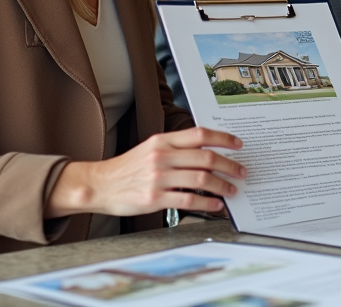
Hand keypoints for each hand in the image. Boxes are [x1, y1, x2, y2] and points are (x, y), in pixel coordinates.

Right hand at [46, 126, 244, 217]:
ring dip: (222, 185)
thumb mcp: (150, 148)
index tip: (238, 144)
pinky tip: (216, 205)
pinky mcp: (154, 199)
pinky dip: (207, 203)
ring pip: (201, 179)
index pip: (200, 134)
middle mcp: (162, 156)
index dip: (223, 138)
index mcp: (162, 141)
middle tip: (241, 172)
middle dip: (229, 165)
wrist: (100, 185)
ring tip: (232, 190)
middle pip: (206, 157)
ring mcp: (158, 178)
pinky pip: (188, 200)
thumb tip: (206, 150)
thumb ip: (175, 147)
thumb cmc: (128, 168)